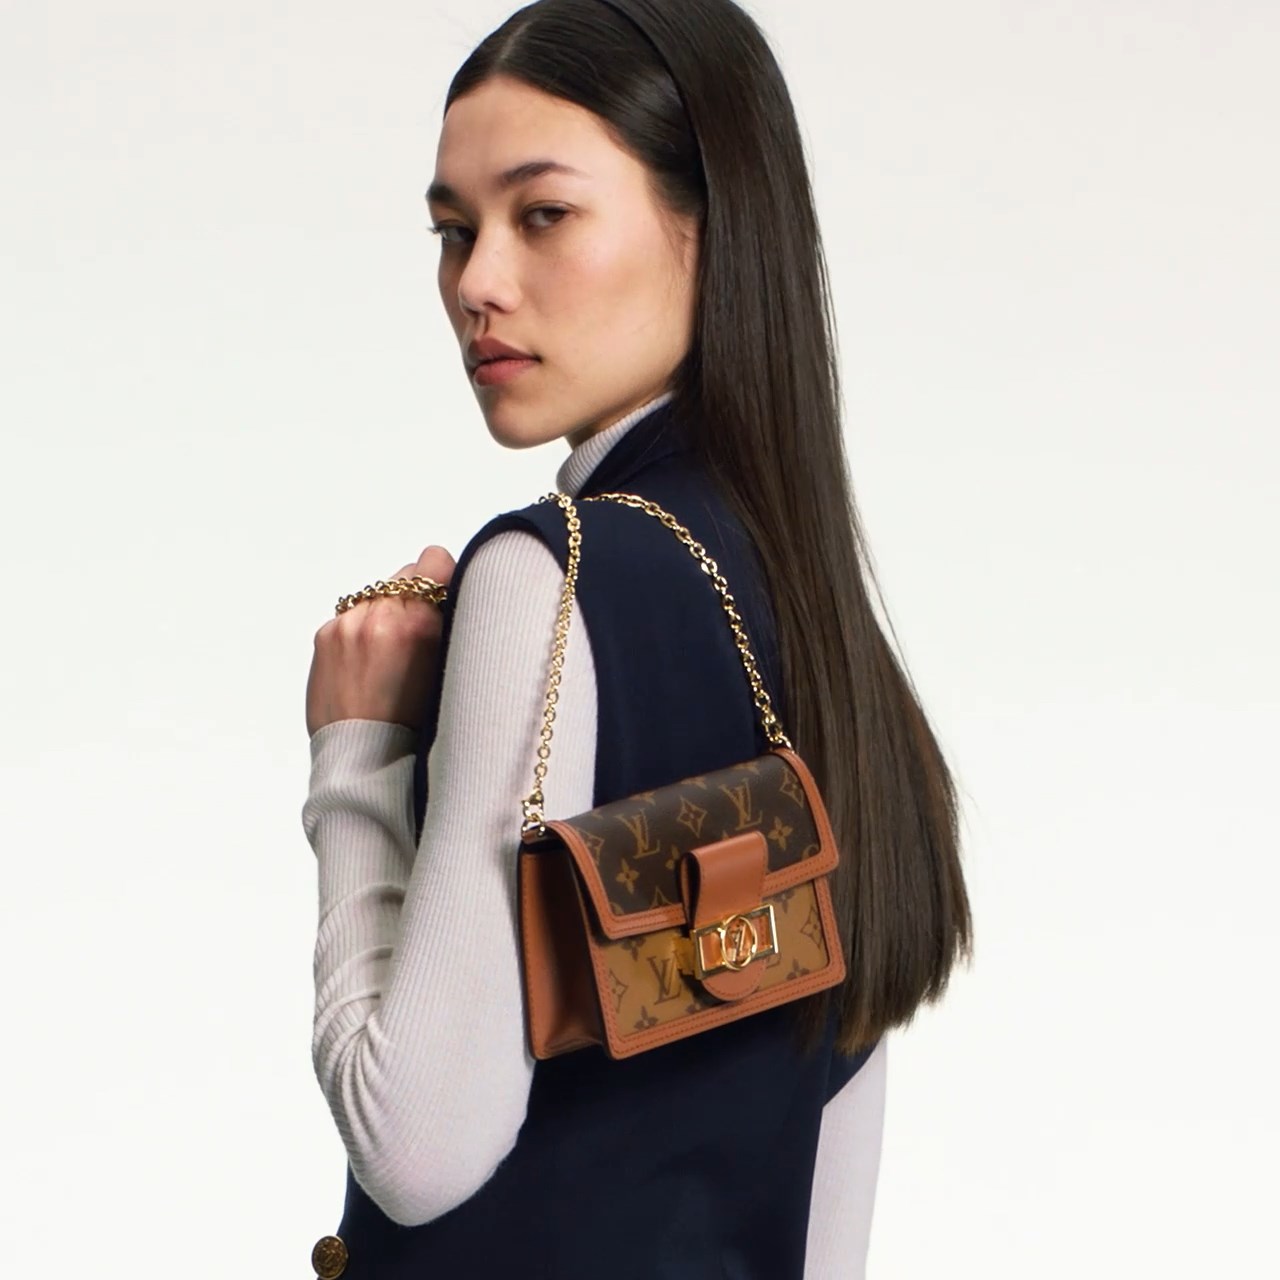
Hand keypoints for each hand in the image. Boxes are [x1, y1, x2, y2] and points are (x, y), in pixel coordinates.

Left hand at [306, 545, 456, 736]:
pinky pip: (353, 613)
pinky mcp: (326, 635)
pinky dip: (363, 629)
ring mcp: (349, 623)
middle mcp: (381, 614)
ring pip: (378, 592)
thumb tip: (445, 594)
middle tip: (418, 636)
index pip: (435, 560)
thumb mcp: (448, 669)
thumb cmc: (414, 725)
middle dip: (415, 598)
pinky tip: (368, 662)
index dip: (443, 580)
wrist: (364, 757)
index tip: (443, 602)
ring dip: (387, 612)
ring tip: (391, 653)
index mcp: (420, 623)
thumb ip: (445, 624)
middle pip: (407, 574)